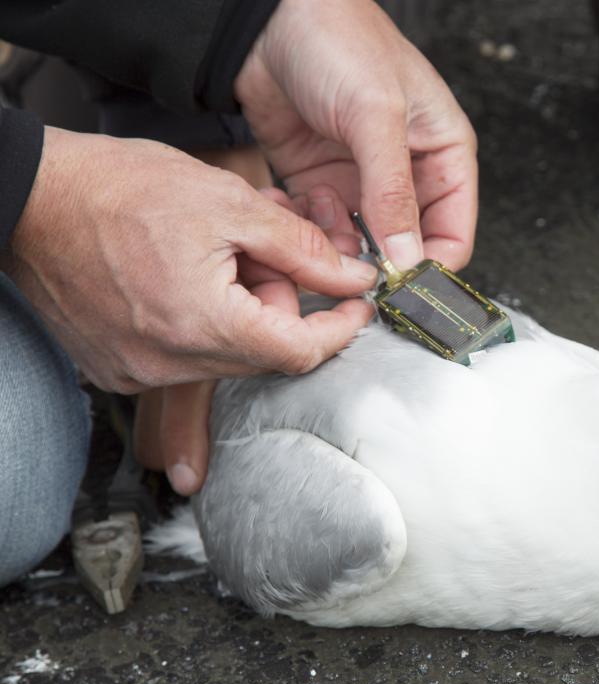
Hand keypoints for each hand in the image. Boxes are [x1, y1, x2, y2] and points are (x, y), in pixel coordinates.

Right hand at [3, 128, 375, 392]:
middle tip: (266, 250)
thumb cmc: (121, 188)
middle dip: (280, 301)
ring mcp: (137, 370)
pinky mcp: (117, 366)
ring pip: (228, 352)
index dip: (340, 328)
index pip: (301, 352)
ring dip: (243, 306)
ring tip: (221, 251)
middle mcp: (168, 363)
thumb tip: (354, 279)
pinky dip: (205, 319)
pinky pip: (185, 355)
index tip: (355, 305)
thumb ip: (304, 248)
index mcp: (202, 325)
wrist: (30, 195)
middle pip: (264, 351)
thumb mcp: (231, 203)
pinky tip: (189, 273)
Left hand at [235, 0, 477, 271]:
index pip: (454, 232)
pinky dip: (311, 228)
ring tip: (323, 214)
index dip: (433, 265)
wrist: (267, 19)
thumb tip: (409, 258)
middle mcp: (408, 171)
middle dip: (383, 260)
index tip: (405, 288)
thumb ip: (394, 193)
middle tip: (357, 271)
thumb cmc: (338, 40)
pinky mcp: (322, 180)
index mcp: (443, 152)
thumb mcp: (375, 116)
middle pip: (409, 244)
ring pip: (363, 242)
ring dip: (341, 243)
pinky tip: (300, 202)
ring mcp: (363, 179)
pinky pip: (324, 226)